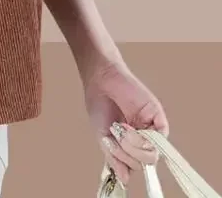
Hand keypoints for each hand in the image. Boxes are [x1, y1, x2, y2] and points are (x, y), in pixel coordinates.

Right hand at [83, 58, 168, 185]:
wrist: (100, 80)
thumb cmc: (99, 105)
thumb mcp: (102, 136)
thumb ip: (114, 157)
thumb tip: (125, 179)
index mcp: (130, 144)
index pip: (136, 164)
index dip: (127, 164)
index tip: (116, 157)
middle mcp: (143, 138)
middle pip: (146, 160)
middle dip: (129, 154)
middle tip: (117, 139)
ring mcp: (151, 128)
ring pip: (153, 152)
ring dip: (135, 146)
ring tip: (121, 130)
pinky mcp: (157, 117)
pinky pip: (161, 136)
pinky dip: (146, 138)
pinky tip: (131, 128)